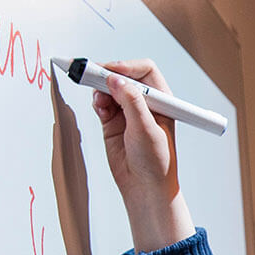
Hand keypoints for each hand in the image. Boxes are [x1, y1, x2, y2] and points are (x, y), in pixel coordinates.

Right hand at [91, 60, 177, 203]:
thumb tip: (115, 80)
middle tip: (92, 75)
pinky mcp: (113, 121)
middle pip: (124, 76)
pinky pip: (102, 103)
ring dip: (101, 89)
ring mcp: (128, 111)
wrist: (145, 187)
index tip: (111, 72)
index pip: (145, 71)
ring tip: (99, 100)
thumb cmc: (157, 162)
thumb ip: (131, 102)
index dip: (127, 67)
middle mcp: (145, 102)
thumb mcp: (146, 129)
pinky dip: (98, 102)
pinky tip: (99, 108)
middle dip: (108, 74)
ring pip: (110, 88)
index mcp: (161, 99)